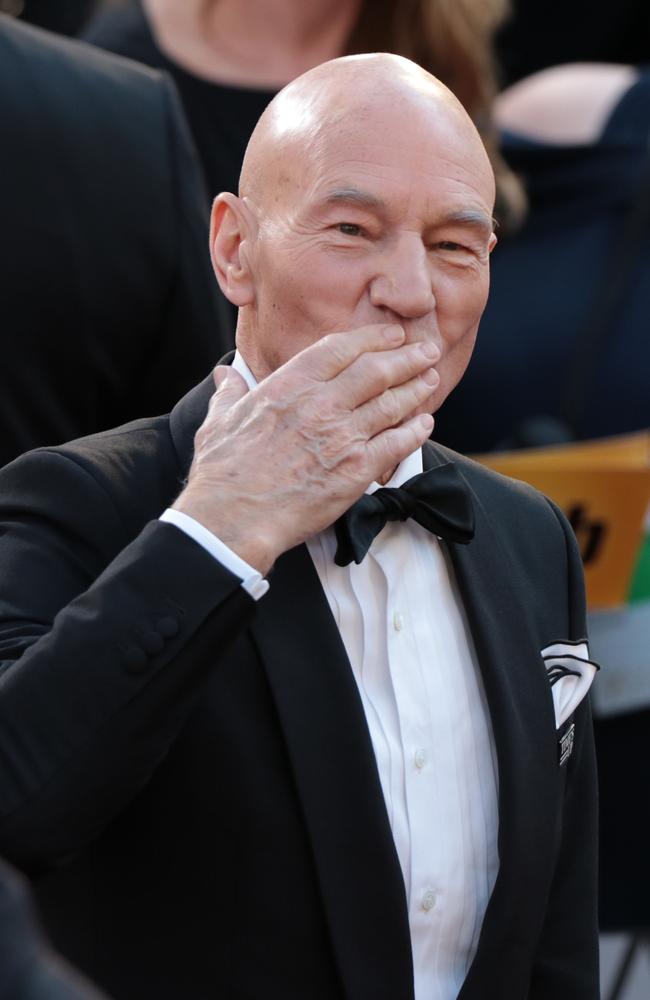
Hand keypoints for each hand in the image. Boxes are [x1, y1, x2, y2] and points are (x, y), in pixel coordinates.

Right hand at [173, 324, 437, 573]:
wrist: (233, 518)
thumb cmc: (223, 473)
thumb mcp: (219, 422)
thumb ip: (230, 395)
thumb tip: (226, 377)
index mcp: (289, 386)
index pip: (340, 349)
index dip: (372, 338)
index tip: (391, 335)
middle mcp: (321, 404)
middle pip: (376, 370)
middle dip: (407, 357)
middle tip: (427, 351)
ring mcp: (342, 436)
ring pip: (391, 403)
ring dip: (416, 389)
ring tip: (431, 380)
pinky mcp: (356, 470)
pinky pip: (396, 444)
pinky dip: (414, 431)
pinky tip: (424, 424)